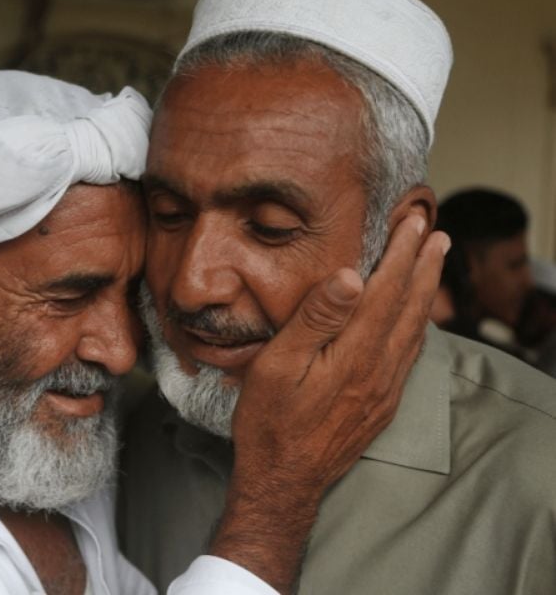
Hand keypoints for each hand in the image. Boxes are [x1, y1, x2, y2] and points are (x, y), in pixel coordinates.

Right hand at [210, 215, 449, 593]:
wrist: (284, 481)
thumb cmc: (270, 422)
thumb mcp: (277, 366)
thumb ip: (315, 321)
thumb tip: (350, 277)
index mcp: (354, 355)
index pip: (385, 292)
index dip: (401, 254)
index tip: (412, 222)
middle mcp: (379, 370)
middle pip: (410, 307)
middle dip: (424, 265)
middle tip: (433, 231)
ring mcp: (384, 390)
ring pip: (414, 330)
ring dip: (426, 292)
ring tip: (434, 263)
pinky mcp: (381, 405)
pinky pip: (409, 355)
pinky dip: (417, 325)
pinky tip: (415, 319)